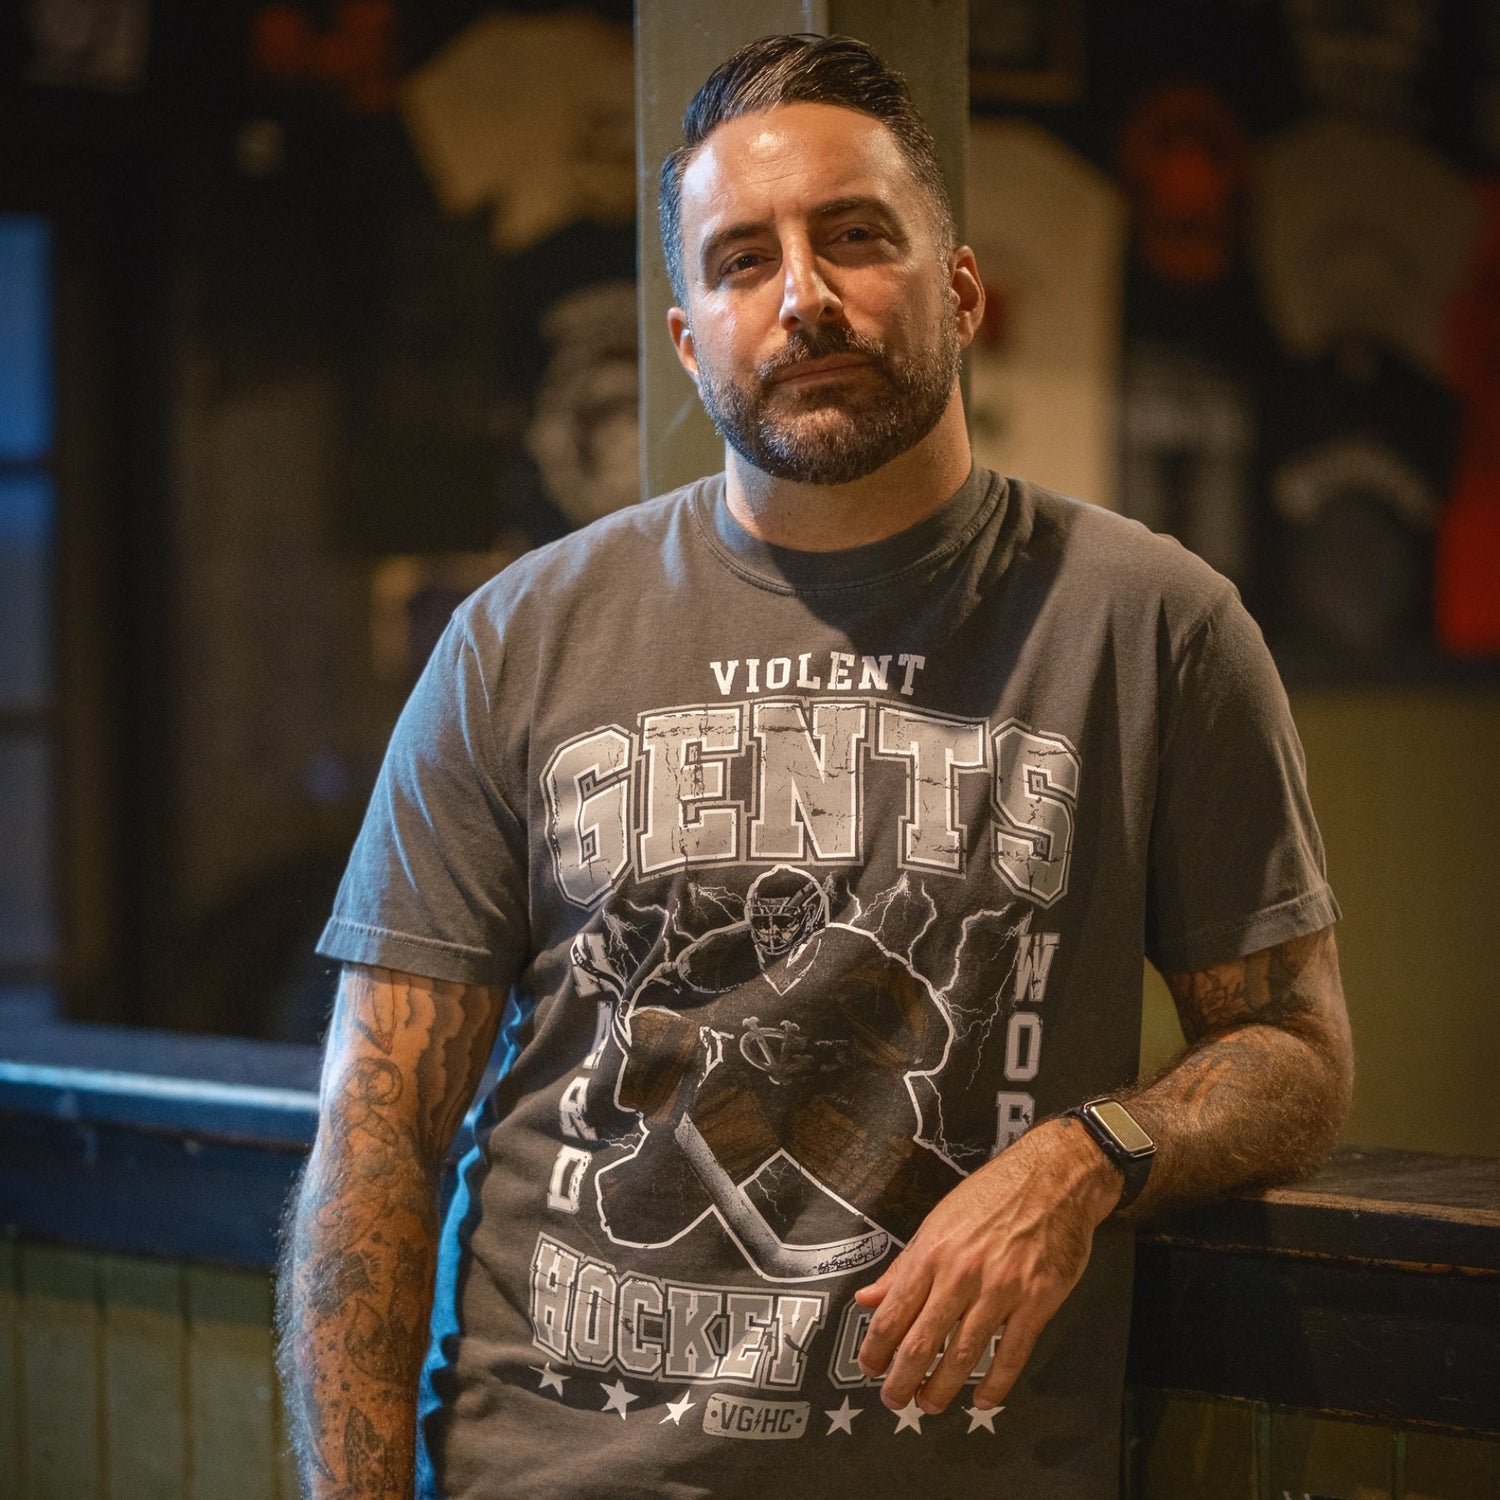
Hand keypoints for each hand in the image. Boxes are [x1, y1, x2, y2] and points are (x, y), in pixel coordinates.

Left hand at [853, 1117, 1121, 1413]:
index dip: (877, 1347)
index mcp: (932, 1251)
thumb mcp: (939, 1221)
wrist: (1053, 1178)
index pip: (895, 1311)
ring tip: (929, 1404)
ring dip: (943, 1388)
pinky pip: (1012, 1353)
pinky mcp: (1037, 1301)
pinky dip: (996, 1384)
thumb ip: (903, 1266)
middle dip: (902, 1378)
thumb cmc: (992, 1196)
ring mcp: (1001, 1289)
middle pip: (923, 1341)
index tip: (868, 1368)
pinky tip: (984, 1399)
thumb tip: (868, 1298)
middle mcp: (962, 1273)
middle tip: (893, 1399)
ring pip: (964, 1354)